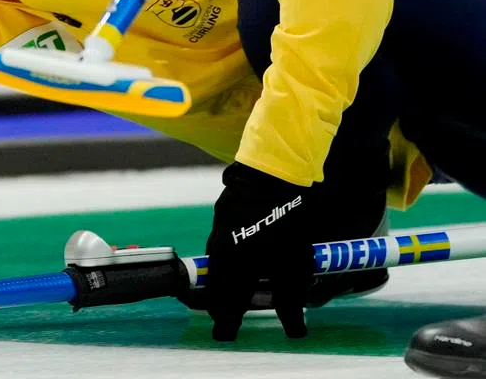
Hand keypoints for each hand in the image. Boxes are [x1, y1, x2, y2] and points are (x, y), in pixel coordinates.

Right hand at [205, 162, 312, 340]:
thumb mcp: (295, 266)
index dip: (225, 322)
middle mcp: (220, 251)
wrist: (276, 175)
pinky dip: (229, 258)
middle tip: (228, 314)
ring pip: (217, 264)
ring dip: (225, 279)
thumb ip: (290, 299)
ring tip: (236, 287)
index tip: (225, 334)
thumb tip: (294, 329)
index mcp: (234, 268)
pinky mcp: (223, 213)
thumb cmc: (288, 224)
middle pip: (215, 285)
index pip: (224, 304)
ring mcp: (218, 230)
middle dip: (221, 302)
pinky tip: (243, 255)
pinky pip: (221, 244)